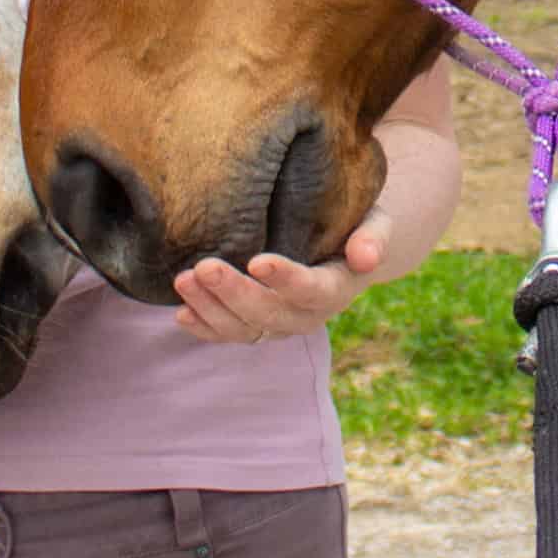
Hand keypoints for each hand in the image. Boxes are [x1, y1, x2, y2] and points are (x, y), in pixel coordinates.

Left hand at [172, 220, 398, 340]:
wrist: (340, 246)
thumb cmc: (355, 225)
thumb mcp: (375, 223)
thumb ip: (374, 237)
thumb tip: (366, 256)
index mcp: (335, 289)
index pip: (311, 290)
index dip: (286, 280)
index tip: (258, 262)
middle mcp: (305, 316)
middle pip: (268, 314)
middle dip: (234, 293)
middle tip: (205, 267)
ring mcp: (276, 325)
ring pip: (242, 328)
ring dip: (210, 308)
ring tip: (184, 280)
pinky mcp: (253, 325)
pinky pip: (226, 334)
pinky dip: (203, 327)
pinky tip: (182, 313)